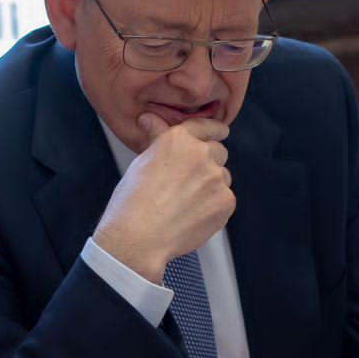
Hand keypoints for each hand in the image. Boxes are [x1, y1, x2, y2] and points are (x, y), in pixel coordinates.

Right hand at [92, 116, 233, 278]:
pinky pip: (225, 200)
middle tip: (189, 183)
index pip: (205, 126)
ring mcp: (216, 178)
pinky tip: (193, 216)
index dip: (214, 130)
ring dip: (211, 187)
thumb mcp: (141, 162)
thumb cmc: (132, 202)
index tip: (220, 132)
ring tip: (186, 204)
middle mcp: (201, 154)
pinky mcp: (225, 201)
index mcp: (179, 140)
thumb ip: (156, 138)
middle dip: (208, 163)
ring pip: (223, 178)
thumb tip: (150, 120)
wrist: (139, 237)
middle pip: (218, 152)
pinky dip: (214, 208)